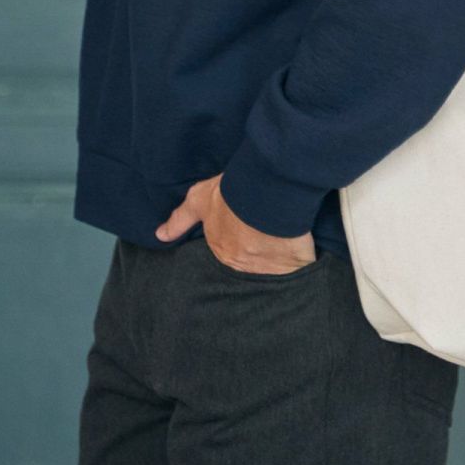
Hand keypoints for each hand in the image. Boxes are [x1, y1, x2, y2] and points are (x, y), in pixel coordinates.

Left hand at [155, 172, 317, 273]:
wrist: (266, 193)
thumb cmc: (233, 193)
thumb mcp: (201, 198)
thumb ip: (182, 218)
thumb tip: (160, 235)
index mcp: (222, 248)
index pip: (227, 253)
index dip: (235, 245)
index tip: (243, 239)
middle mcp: (241, 262)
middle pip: (247, 266)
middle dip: (253, 260)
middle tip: (265, 243)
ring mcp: (266, 269)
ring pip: (271, 271)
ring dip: (276, 265)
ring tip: (286, 251)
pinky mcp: (292, 267)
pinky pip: (297, 270)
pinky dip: (301, 267)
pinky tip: (305, 260)